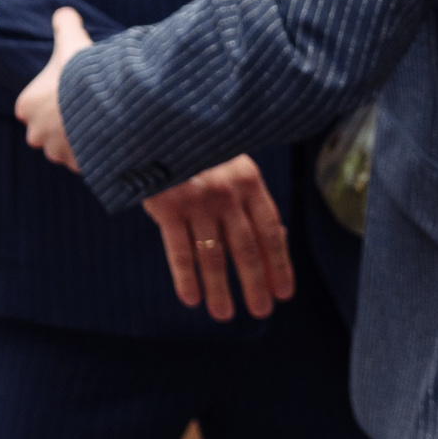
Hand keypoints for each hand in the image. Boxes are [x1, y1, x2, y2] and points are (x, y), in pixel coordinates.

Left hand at [14, 7, 92, 171]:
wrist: (109, 105)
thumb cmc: (83, 74)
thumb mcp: (72, 42)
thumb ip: (65, 25)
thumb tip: (64, 13)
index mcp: (27, 106)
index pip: (32, 106)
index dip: (51, 99)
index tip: (68, 92)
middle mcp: (36, 133)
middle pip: (47, 130)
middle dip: (62, 123)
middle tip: (85, 108)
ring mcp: (58, 152)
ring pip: (65, 148)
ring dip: (78, 140)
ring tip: (99, 123)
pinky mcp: (78, 166)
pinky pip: (84, 163)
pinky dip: (94, 155)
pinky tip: (107, 138)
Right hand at [142, 155, 295, 319]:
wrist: (153, 124)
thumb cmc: (196, 149)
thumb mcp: (230, 162)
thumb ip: (249, 196)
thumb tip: (279, 236)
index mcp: (248, 179)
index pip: (269, 230)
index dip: (279, 264)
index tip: (283, 292)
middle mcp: (226, 192)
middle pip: (245, 248)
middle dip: (254, 284)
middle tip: (261, 311)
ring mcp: (196, 199)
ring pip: (212, 254)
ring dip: (219, 289)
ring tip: (223, 314)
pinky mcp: (167, 205)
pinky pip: (178, 249)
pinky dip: (185, 276)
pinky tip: (191, 298)